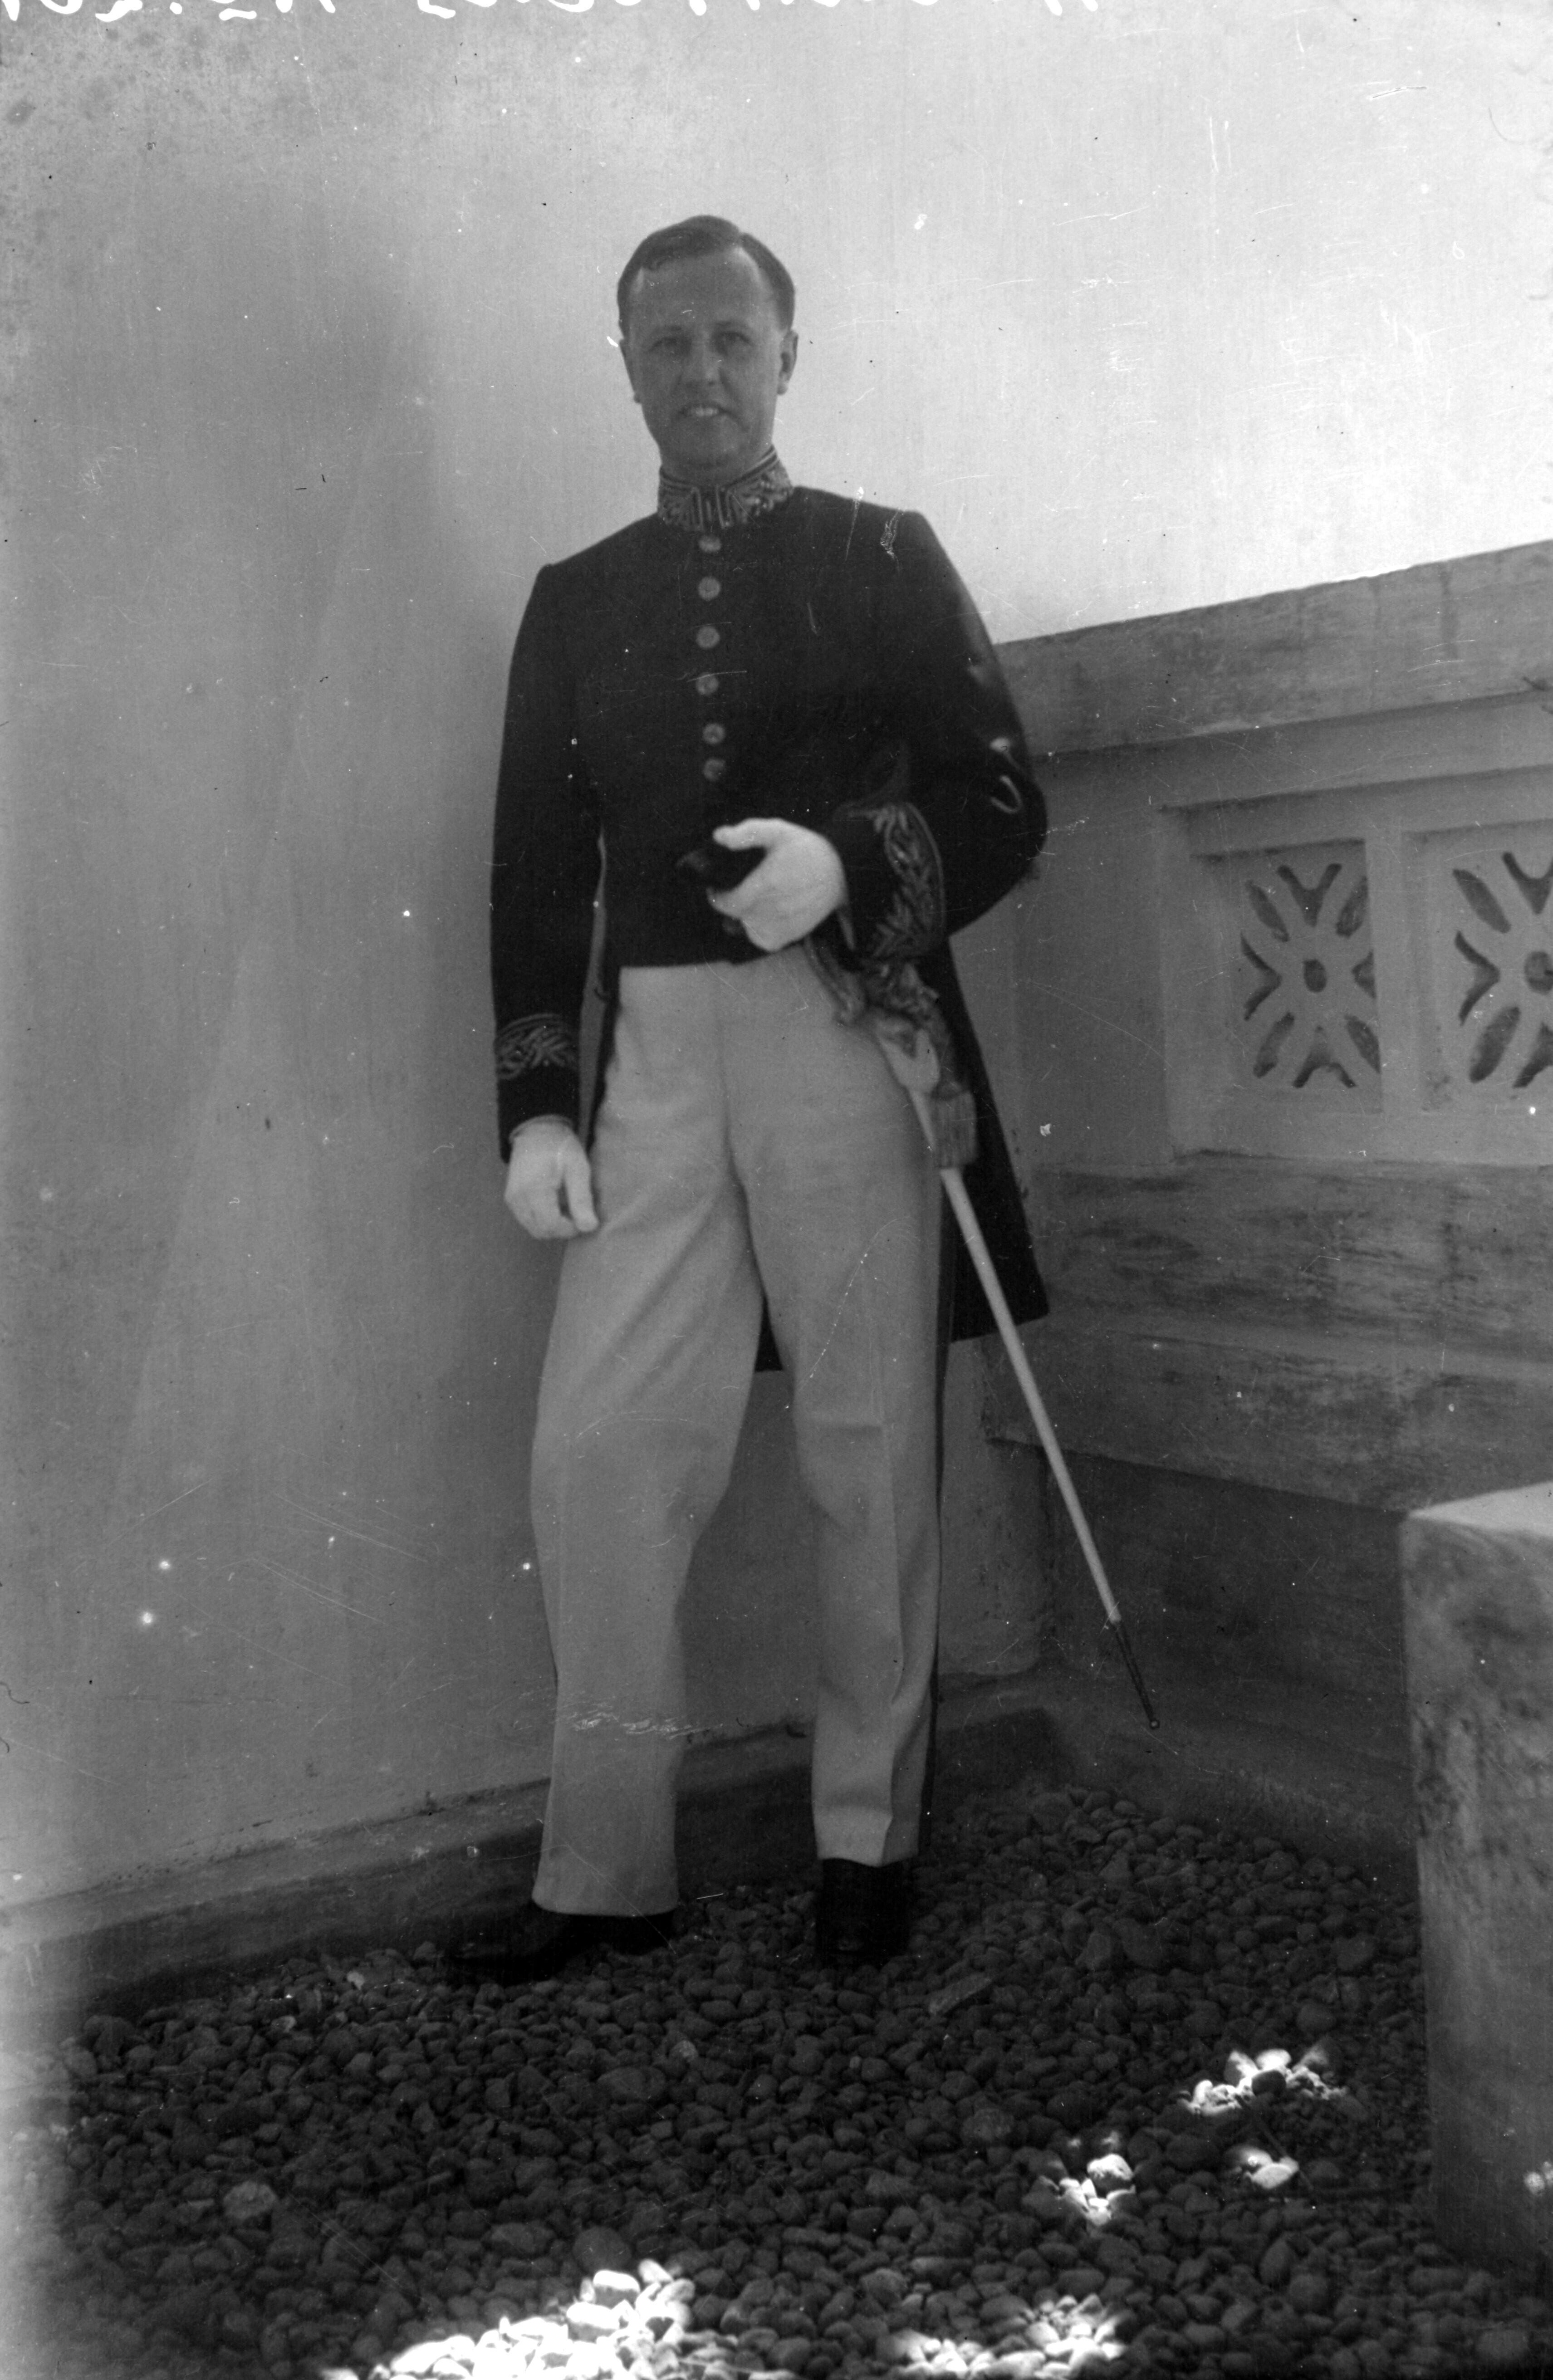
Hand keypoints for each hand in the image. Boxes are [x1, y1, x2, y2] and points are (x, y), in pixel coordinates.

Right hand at [504, 1118, 597, 1238]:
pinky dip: (543, 1220)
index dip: (571, 1229)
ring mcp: (512, 1200)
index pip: (551, 1226)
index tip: (584, 1218)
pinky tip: (555, 1205)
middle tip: (577, 1214)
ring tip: (567, 1208)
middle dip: (562, 1229)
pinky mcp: (511, 1199)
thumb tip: (589, 1228)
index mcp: (534, 1189)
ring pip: (534, 1229)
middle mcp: (518, 1198)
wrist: (537, 1131)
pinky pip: (528, 1220)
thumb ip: (582, 1199)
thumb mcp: (578, 1168)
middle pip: (541, 1231)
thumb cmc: (560, 1147)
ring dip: (553, 1226)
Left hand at [707, 818, 846, 951]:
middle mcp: (772, 910)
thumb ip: (747, 832)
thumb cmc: (806, 850)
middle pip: (736, 915)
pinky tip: (766, 914)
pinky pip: (761, 939)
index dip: (717, 896)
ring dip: (746, 914)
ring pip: (747, 926)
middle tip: (742, 887)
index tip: (717, 887)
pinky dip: (757, 930)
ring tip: (757, 898)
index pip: (727, 903)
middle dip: (733, 901)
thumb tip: (718, 836)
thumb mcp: (778, 831)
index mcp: (766, 884)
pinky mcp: (789, 935)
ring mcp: (781, 925)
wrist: (840, 872)